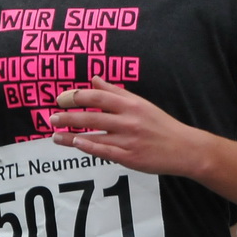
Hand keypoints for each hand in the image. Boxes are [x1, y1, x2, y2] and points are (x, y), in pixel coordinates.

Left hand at [47, 77, 202, 176]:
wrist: (184, 148)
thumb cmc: (161, 125)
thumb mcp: (141, 104)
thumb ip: (116, 92)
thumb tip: (95, 80)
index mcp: (131, 105)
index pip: (97, 97)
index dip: (76, 97)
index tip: (61, 99)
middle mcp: (129, 121)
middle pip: (92, 116)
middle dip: (68, 117)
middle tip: (52, 118)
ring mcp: (129, 140)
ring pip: (94, 135)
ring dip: (71, 136)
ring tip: (54, 136)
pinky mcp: (130, 157)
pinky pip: (104, 151)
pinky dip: (88, 147)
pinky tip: (75, 144)